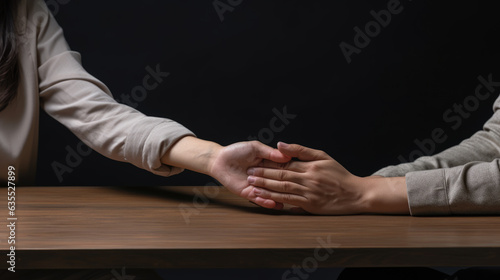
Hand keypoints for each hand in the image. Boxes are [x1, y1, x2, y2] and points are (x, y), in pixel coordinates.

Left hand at [208, 141, 290, 208]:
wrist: (220, 160)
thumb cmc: (237, 151)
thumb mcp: (255, 148)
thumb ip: (270, 152)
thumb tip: (287, 155)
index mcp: (269, 164)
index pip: (282, 169)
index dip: (291, 172)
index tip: (301, 176)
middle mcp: (265, 176)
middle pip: (277, 183)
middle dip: (285, 186)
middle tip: (296, 190)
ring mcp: (258, 186)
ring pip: (270, 193)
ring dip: (277, 197)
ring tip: (286, 200)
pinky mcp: (249, 193)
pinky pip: (259, 199)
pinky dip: (266, 202)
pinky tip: (273, 203)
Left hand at [246, 142, 408, 214]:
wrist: (356, 194)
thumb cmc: (339, 174)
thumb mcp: (323, 156)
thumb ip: (301, 150)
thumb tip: (281, 144)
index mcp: (309, 166)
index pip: (285, 164)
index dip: (268, 164)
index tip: (255, 162)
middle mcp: (308, 179)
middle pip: (281, 176)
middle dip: (263, 174)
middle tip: (249, 172)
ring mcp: (308, 193)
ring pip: (283, 189)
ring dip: (266, 187)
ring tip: (252, 185)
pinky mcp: (310, 205)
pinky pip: (290, 203)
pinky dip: (276, 200)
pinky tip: (265, 199)